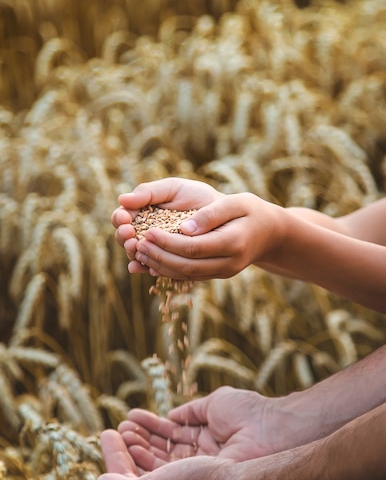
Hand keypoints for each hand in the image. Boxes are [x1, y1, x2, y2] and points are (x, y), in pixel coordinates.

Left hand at [111, 177, 283, 279]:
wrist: (271, 233)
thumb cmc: (252, 211)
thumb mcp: (237, 203)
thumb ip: (212, 214)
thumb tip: (184, 228)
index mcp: (233, 243)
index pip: (193, 248)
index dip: (167, 243)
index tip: (147, 232)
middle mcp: (228, 263)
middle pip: (186, 267)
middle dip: (158, 257)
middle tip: (137, 244)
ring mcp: (223, 272)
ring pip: (186, 275)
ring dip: (160, 266)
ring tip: (139, 253)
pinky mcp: (217, 274)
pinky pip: (189, 276)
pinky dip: (169, 270)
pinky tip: (152, 262)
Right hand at [117, 386, 286, 472]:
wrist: (271, 433)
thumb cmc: (248, 414)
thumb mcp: (214, 404)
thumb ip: (189, 412)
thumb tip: (169, 417)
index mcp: (207, 438)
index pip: (171, 435)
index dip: (150, 429)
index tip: (128, 420)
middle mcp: (202, 458)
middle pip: (162, 452)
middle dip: (138, 442)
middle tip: (116, 432)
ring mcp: (200, 473)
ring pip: (160, 465)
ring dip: (136, 452)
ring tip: (116, 438)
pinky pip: (165, 476)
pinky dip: (146, 465)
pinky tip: (128, 452)